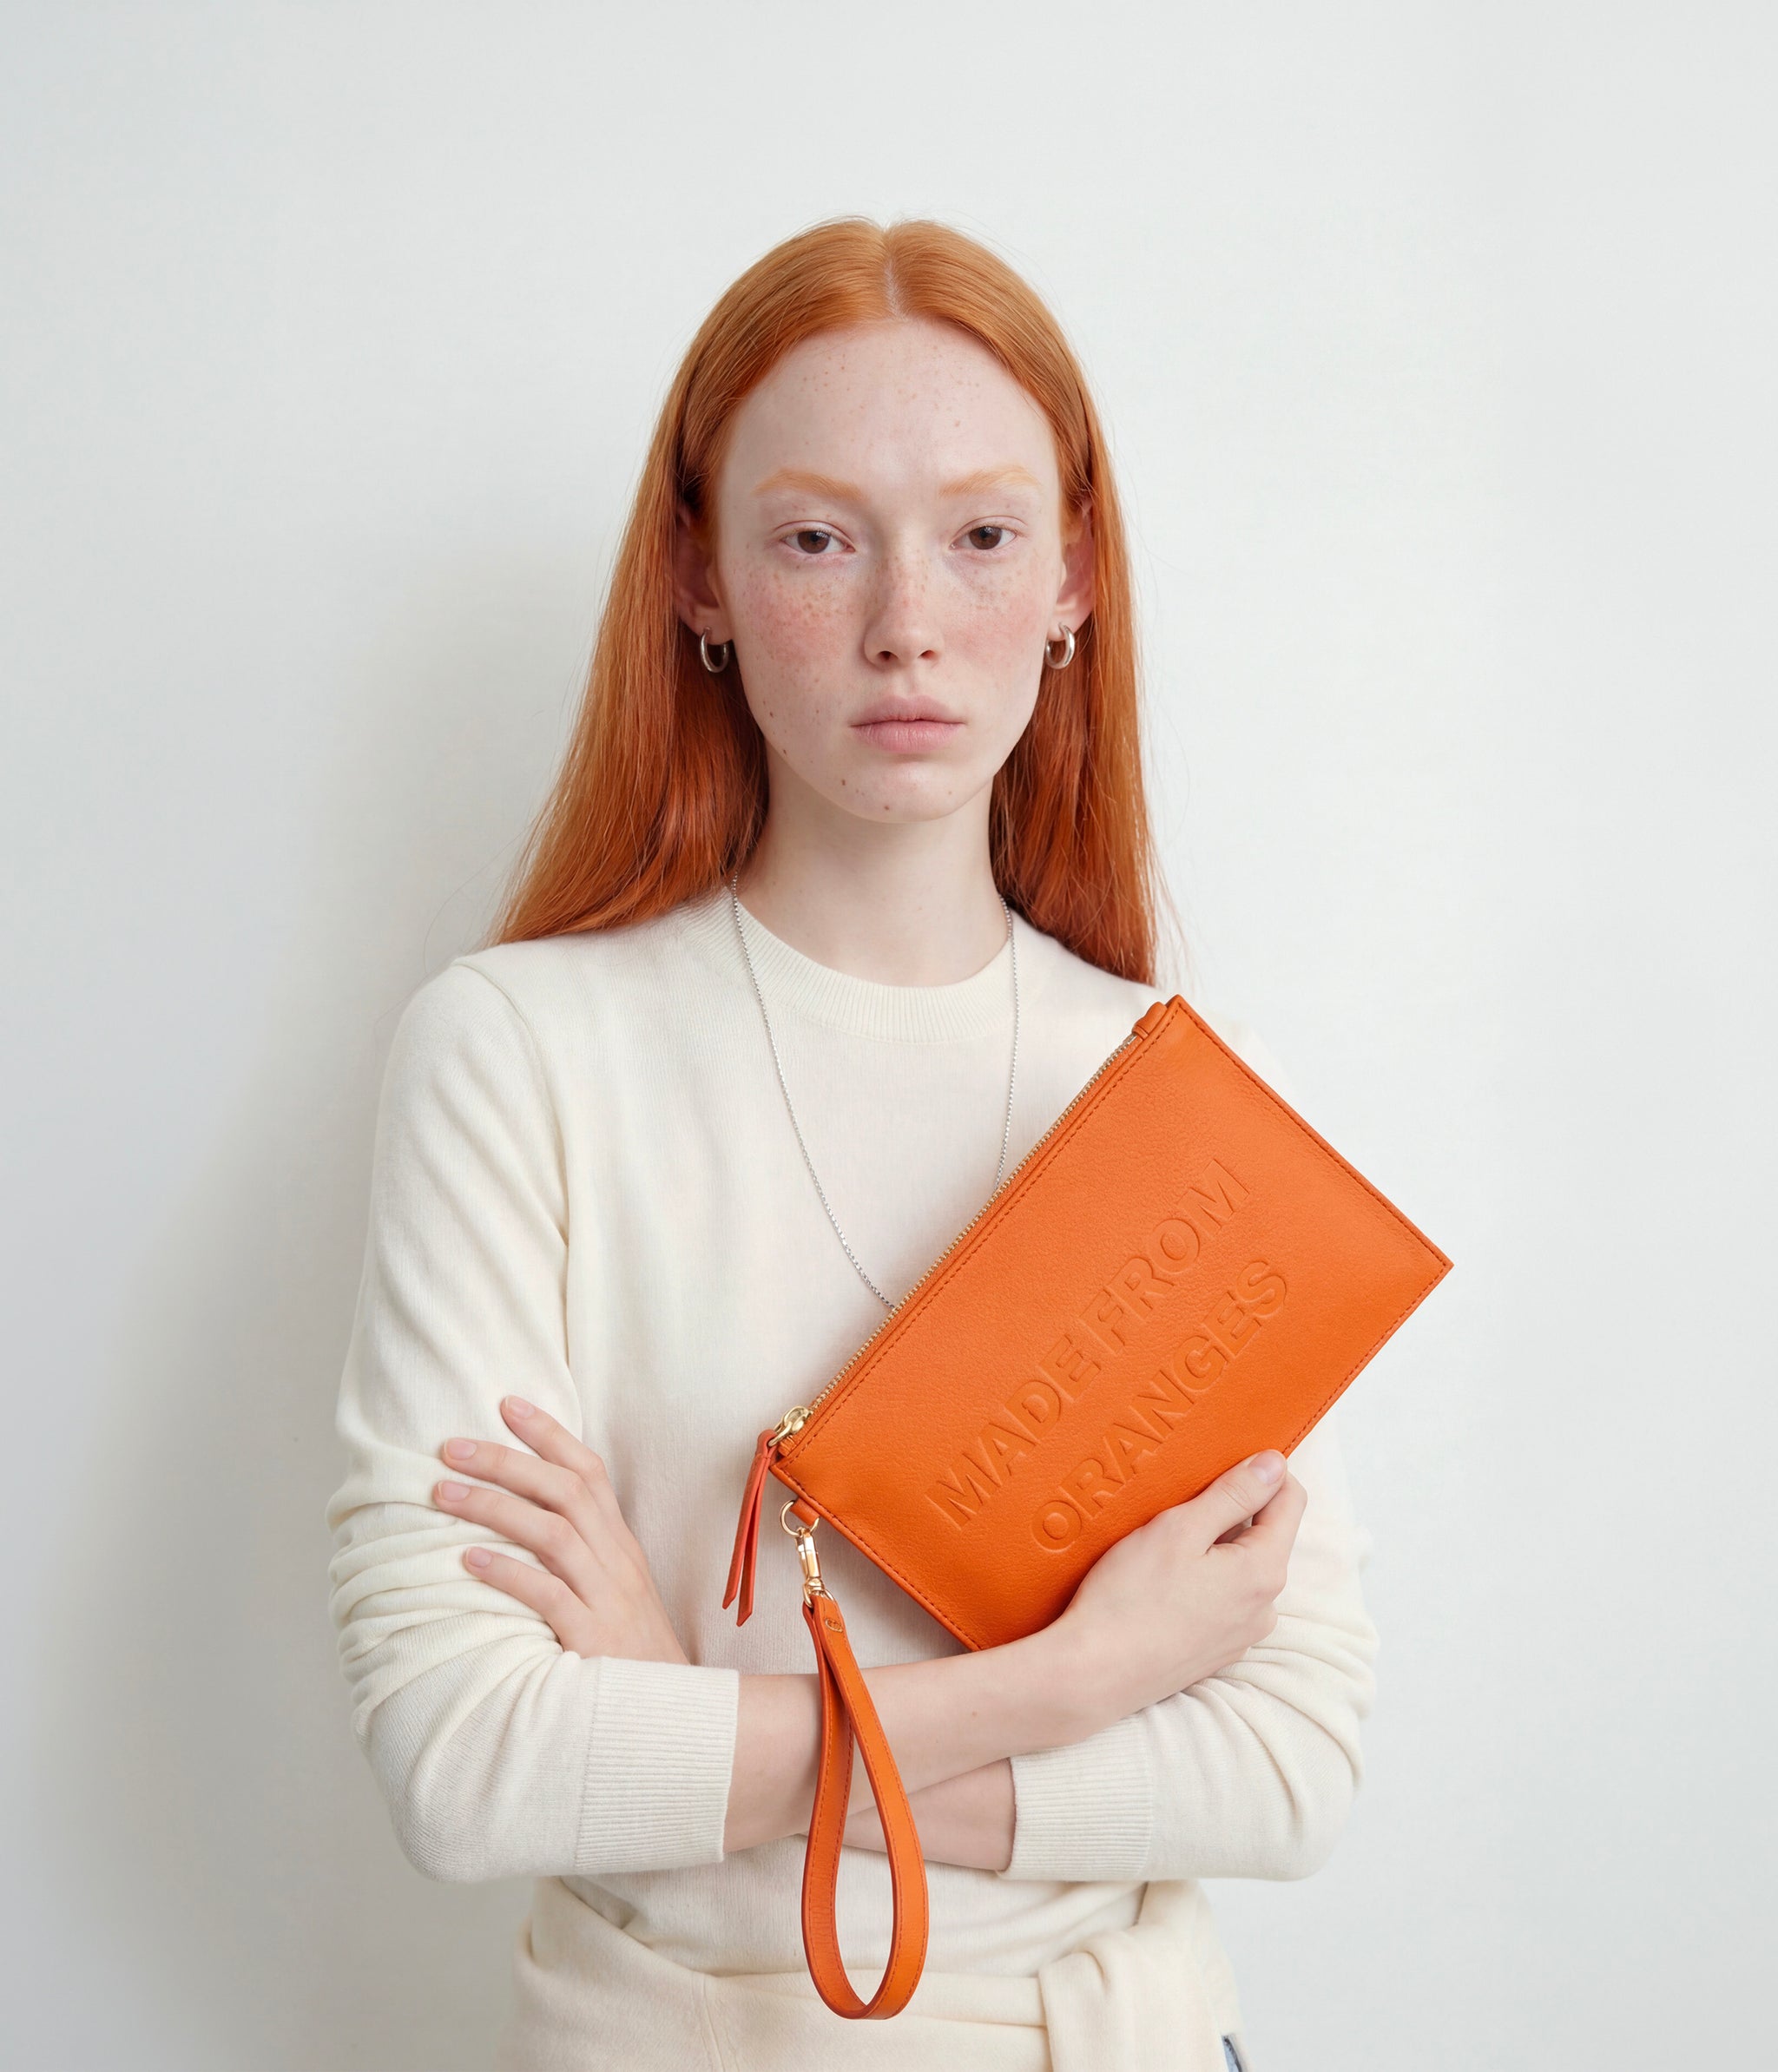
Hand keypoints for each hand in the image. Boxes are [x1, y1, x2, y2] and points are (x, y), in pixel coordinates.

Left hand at [432, 1395, 689, 1666]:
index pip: (589, 1471)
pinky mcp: (593, 1638)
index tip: (506, 1404)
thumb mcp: (614, 1591)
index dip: (549, 1434)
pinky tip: (469, 1562)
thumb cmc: (629, 1654)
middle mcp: (616, 1560)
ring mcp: (607, 1597)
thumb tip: (523, 1517)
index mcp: (620, 1543)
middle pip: (564, 1490)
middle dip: (505, 1461)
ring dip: (494, 1507)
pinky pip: (547, 1595)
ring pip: (553, 1532)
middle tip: (450, 1446)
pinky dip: (508, 1573)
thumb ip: (580, 1553)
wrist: (669, 1718)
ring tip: (442, 1493)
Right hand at [1048, 1451, 1306, 1724]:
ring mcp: (1242, 1635)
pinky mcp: (1217, 1652)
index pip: (1291, 1502)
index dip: (1264, 1472)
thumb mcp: (1180, 1528)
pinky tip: (1162, 1582)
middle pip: (1266, 1536)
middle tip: (1180, 1504)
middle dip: (1233, 1511)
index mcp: (1264, 1571)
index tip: (1227, 1459)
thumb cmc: (1130, 1597)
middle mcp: (1265, 1608)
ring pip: (1243, 1569)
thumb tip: (1275, 1464)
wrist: (1094, 1674)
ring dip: (1216, 1548)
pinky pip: (1225, 1599)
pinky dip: (1204, 1580)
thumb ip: (1234, 1494)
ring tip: (1164, 1545)